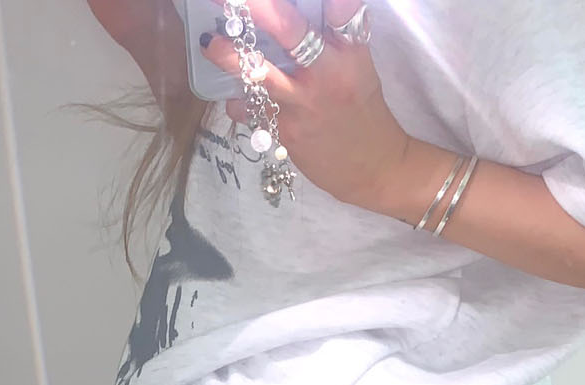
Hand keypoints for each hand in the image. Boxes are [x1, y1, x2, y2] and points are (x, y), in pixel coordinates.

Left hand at [199, 0, 410, 211]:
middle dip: (257, 8)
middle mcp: (328, 71)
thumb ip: (333, 37)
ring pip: (259, 71)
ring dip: (228, 56)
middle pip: (289, 29)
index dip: (330, 1)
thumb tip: (296, 12)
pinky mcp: (289, 130)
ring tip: (210, 44)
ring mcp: (306, 102)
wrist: (374, 167)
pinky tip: (237, 101)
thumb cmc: (362, 109)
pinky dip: (239, 103)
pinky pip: (251, 110)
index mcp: (350, 49)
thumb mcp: (358, 66)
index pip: (342, 9)